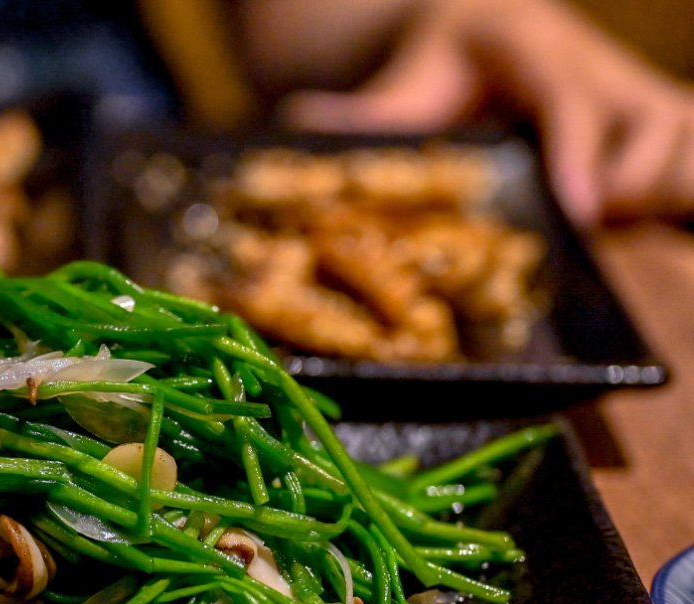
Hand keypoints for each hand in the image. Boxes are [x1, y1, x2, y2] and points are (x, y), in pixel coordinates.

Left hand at [281, 0, 693, 227]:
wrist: (486, 22)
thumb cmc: (444, 59)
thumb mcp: (408, 77)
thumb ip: (369, 111)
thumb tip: (301, 122)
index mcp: (535, 44)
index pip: (569, 97)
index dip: (580, 153)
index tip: (577, 212)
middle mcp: (597, 62)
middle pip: (654, 117)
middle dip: (635, 178)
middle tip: (589, 228)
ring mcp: (631, 87)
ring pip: (681, 132)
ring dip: (658, 186)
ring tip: (611, 229)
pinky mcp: (650, 115)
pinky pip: (688, 149)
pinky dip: (673, 188)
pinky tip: (638, 225)